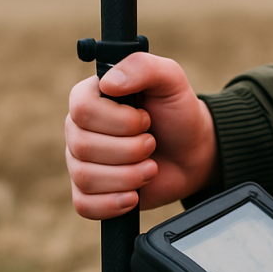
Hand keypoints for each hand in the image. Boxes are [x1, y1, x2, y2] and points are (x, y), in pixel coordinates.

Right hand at [65, 52, 218, 219]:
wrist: (193, 152)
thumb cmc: (178, 112)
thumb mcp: (170, 79)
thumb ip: (143, 67)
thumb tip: (108, 84)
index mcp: (90, 96)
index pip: (82, 109)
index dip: (119, 120)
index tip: (145, 119)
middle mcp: (79, 128)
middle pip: (83, 146)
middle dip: (130, 150)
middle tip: (152, 143)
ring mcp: (81, 162)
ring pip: (85, 177)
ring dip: (128, 176)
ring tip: (150, 167)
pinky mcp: (90, 192)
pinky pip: (83, 205)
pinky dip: (112, 203)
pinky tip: (134, 195)